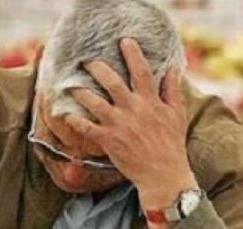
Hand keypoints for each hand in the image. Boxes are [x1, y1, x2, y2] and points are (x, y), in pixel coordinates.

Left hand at [64, 38, 197, 210]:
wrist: (163, 174)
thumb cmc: (172, 145)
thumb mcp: (177, 115)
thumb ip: (172, 91)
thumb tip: (172, 70)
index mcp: (150, 101)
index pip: (141, 71)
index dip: (132, 54)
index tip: (124, 41)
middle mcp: (133, 109)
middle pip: (111, 82)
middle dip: (97, 68)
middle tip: (86, 60)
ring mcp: (119, 124)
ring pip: (94, 102)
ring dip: (80, 91)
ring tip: (70, 84)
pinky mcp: (109, 140)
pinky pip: (87, 128)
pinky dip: (75, 120)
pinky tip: (65, 114)